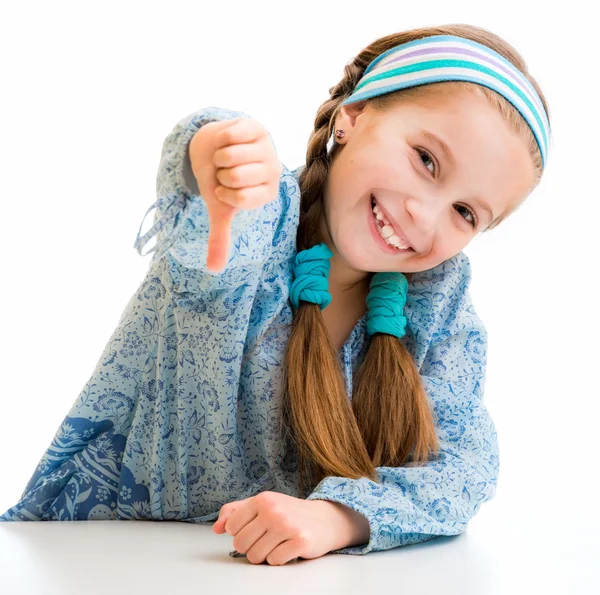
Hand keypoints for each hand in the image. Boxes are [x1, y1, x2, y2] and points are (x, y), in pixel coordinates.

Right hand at [189, 116, 282, 272]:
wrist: (215, 148)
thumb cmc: (221, 181)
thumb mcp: (220, 210)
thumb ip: (220, 239)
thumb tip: (213, 271)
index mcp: (268, 192)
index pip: (241, 200)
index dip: (224, 194)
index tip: (226, 191)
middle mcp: (273, 170)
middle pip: (235, 177)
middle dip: (221, 175)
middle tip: (227, 172)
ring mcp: (267, 147)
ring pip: (231, 156)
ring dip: (219, 157)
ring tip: (227, 158)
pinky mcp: (256, 127)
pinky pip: (229, 135)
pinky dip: (220, 139)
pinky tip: (228, 141)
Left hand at [212, 491, 341, 565]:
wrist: (323, 519)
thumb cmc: (288, 513)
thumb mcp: (262, 505)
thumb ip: (235, 512)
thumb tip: (216, 528)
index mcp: (262, 499)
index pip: (232, 527)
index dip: (241, 533)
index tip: (254, 529)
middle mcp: (273, 510)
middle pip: (241, 544)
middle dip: (251, 547)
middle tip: (266, 539)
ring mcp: (287, 525)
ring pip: (256, 556)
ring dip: (265, 555)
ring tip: (277, 543)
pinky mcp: (300, 541)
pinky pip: (274, 562)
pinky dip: (279, 559)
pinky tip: (288, 548)